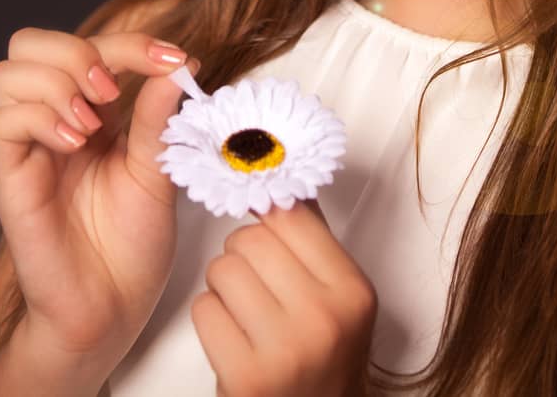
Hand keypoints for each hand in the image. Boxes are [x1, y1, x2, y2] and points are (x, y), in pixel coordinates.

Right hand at [0, 25, 200, 372]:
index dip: (130, 43)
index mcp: (91, 114)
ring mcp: (28, 148)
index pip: (91, 47)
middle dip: (76, 49)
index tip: (174, 60)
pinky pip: (2, 122)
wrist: (111, 310)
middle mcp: (53, 122)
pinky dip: (39, 119)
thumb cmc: (131, 247)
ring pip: (7, 73)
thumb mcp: (155, 172)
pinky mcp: (11, 178)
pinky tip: (74, 145)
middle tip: (112, 90)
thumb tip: (179, 65)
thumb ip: (158, 119)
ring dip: (56, 83)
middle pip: (29, 44)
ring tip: (91, 125)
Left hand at [192, 198, 378, 396]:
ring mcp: (285, 350)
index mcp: (352, 290)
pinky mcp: (246, 376)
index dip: (265, 210)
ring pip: (221, 269)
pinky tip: (234, 337)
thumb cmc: (324, 357)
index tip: (258, 212)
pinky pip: (203, 309)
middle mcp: (323, 319)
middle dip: (242, 255)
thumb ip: (312, 239)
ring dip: (223, 287)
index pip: (290, 214)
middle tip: (258, 282)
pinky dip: (211, 320)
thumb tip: (279, 179)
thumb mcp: (340, 296)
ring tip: (247, 311)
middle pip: (248, 239)